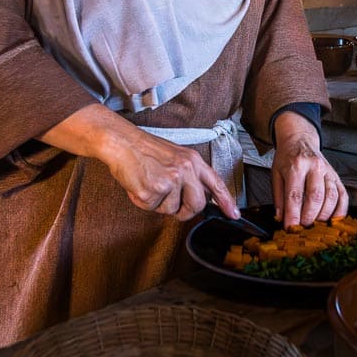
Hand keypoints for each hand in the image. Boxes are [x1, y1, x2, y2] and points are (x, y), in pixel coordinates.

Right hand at [38, 104, 238, 221]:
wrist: (122, 142)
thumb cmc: (146, 150)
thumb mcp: (175, 156)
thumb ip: (189, 175)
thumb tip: (199, 198)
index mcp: (192, 160)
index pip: (215, 183)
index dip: (226, 201)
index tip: (233, 214)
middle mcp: (185, 170)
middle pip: (197, 205)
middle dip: (186, 211)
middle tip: (172, 205)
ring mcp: (170, 181)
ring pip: (172, 210)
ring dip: (159, 204)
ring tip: (148, 183)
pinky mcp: (153, 191)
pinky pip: (152, 209)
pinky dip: (143, 201)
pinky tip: (138, 185)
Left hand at [271, 111, 348, 227]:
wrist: (300, 140)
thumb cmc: (287, 158)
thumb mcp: (276, 174)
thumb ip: (278, 197)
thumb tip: (281, 218)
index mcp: (296, 165)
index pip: (295, 195)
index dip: (293, 215)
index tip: (290, 228)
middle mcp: (314, 167)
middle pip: (315, 197)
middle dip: (308, 217)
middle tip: (302, 228)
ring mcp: (328, 171)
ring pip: (331, 197)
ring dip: (323, 216)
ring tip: (314, 225)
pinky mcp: (337, 176)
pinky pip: (343, 195)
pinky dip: (340, 210)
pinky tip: (333, 219)